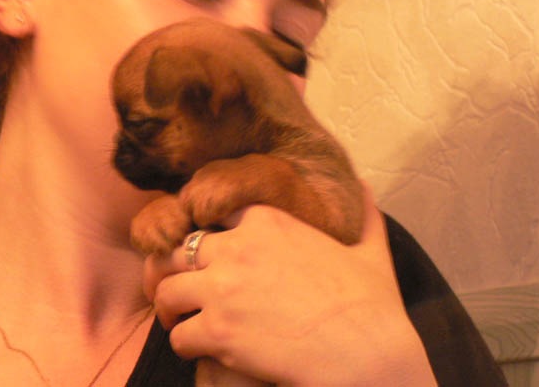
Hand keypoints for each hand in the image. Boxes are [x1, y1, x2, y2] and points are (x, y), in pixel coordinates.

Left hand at [143, 181, 436, 385]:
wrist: (367, 355)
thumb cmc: (372, 307)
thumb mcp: (370, 250)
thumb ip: (362, 214)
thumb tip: (364, 185)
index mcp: (267, 220)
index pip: (210, 214)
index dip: (205, 235)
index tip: (208, 254)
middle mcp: (238, 247)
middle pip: (177, 249)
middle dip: (172, 269)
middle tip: (179, 289)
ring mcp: (223, 288)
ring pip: (166, 290)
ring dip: (172, 308)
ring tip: (183, 320)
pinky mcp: (218, 331)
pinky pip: (179, 336)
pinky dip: (186, 344)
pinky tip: (202, 350)